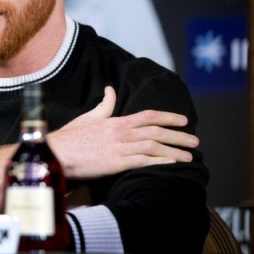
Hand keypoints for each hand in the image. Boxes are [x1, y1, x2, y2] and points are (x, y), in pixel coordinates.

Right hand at [47, 86, 198, 178]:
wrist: (57, 152)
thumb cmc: (72, 137)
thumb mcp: (90, 117)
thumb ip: (104, 105)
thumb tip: (110, 90)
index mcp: (117, 121)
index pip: (149, 116)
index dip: (168, 117)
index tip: (184, 120)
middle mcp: (122, 132)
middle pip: (156, 131)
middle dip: (178, 135)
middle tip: (195, 140)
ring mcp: (120, 148)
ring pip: (154, 146)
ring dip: (175, 150)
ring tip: (190, 156)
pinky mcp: (116, 163)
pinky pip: (143, 161)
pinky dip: (160, 162)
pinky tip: (173, 164)